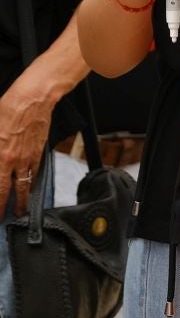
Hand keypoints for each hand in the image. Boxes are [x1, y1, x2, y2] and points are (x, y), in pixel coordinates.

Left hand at [0, 77, 54, 205]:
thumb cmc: (7, 109)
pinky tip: (29, 187)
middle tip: (3, 219)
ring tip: (20, 211)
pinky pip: (34, 172)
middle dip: (5, 207)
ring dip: (22, 200)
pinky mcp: (38, 151)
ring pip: (24, 184)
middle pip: (9, 191)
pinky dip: (31, 183)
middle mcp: (13, 161)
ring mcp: (27, 157)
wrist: (32, 99)